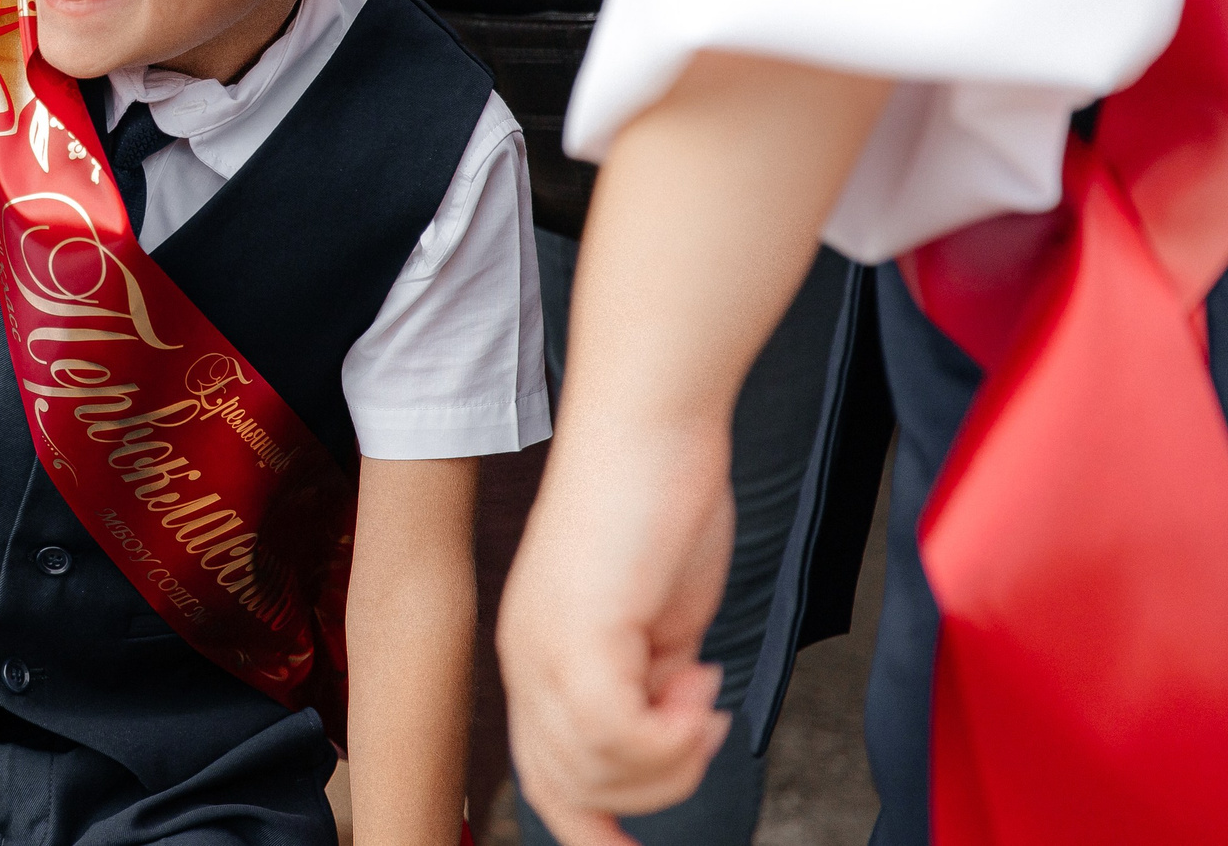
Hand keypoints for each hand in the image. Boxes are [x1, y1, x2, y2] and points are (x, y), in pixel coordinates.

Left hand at [496, 421, 736, 844]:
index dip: (588, 826)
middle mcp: (525, 656)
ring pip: (595, 772)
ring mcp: (544, 647)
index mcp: (535, 652)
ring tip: (702, 694)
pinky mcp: (577, 633)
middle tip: (702, 726)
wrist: (651, 423)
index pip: (543, 775)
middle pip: (568, 787)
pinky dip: (673, 734)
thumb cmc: (658, 499)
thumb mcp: (651, 615)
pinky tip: (702, 683)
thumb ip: (646, 678)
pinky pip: (618, 737)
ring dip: (670, 758)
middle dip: (652, 787)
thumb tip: (665, 728)